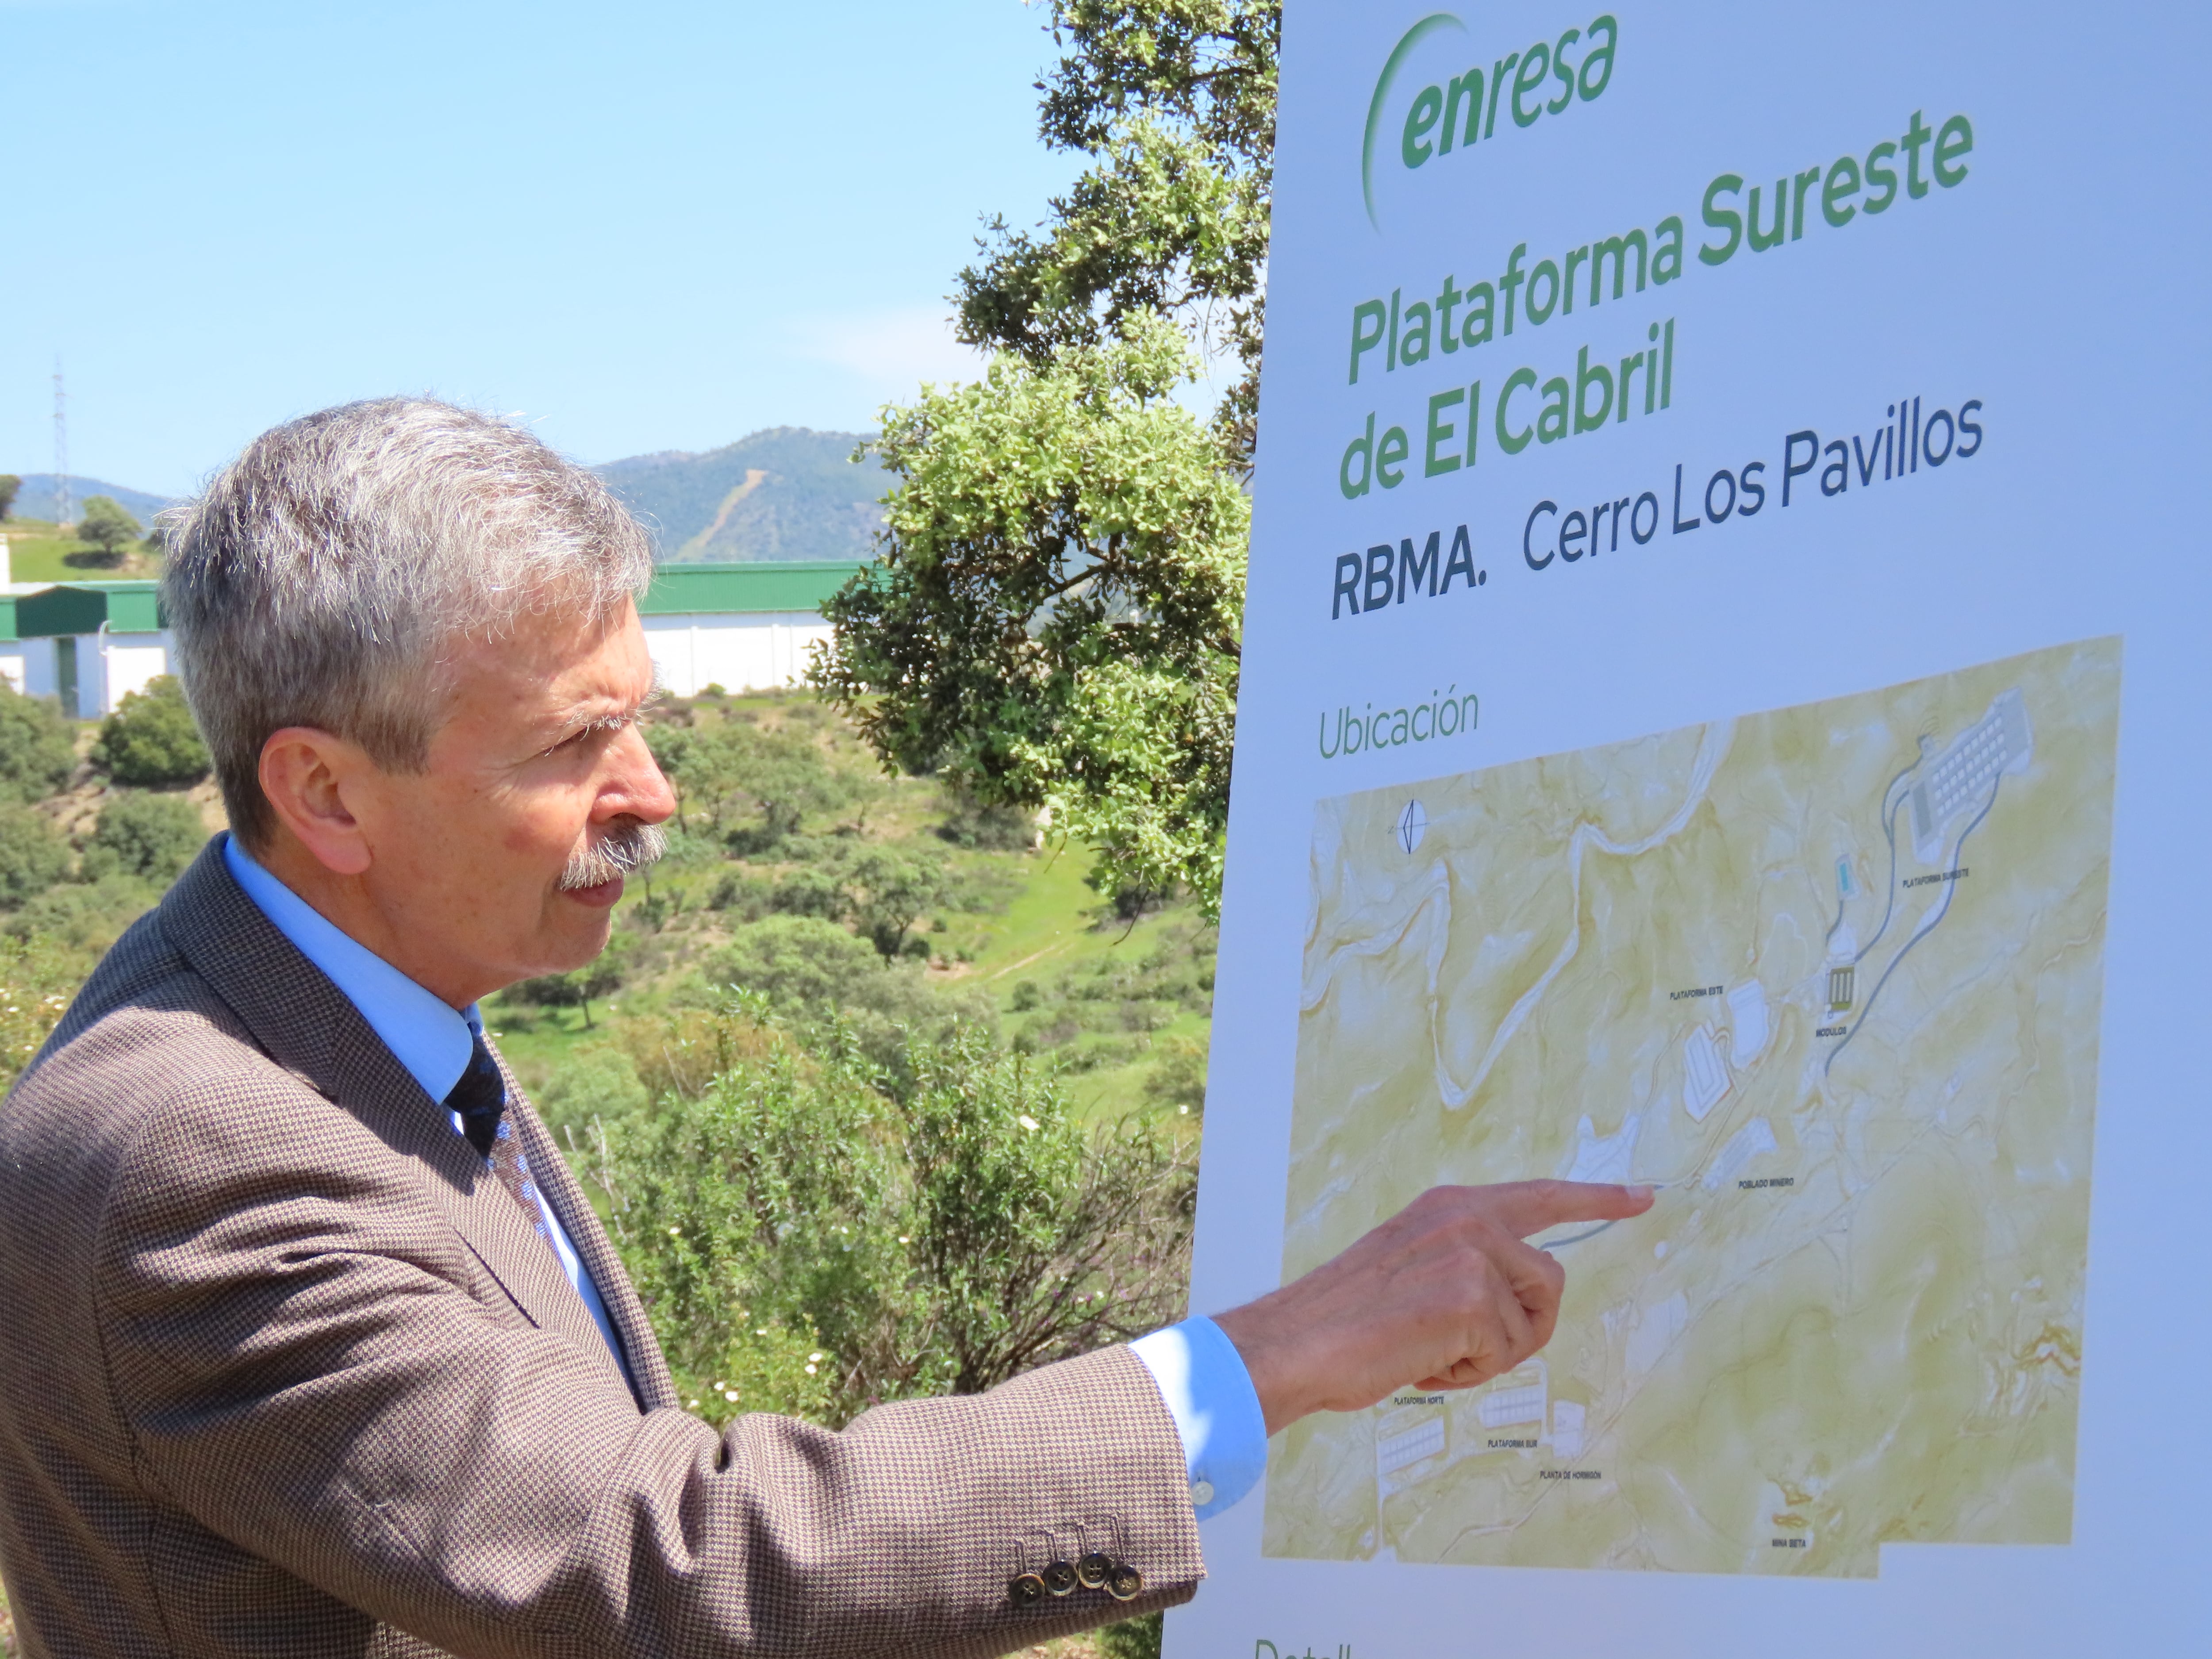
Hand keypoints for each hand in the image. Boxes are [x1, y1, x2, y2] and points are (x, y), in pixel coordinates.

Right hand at [1210, 1181, 1653, 1434]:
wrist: (1298, 1344)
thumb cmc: (1348, 1320)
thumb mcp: (1412, 1264)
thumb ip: (1466, 1261)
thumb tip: (1518, 1298)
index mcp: (1450, 1206)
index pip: (1540, 1195)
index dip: (1596, 1198)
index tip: (1643, 1196)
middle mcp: (1466, 1218)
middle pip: (1550, 1280)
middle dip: (1522, 1326)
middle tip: (1461, 1348)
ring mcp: (1472, 1253)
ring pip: (1532, 1321)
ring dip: (1491, 1354)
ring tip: (1432, 1351)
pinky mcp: (1471, 1297)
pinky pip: (1507, 1353)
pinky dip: (1468, 1373)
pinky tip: (1423, 1362)